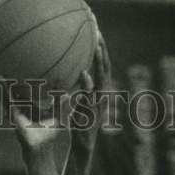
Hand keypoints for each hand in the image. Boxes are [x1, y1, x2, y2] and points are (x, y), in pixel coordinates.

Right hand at [0, 64, 66, 154]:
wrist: (41, 147)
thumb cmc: (49, 134)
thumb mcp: (57, 115)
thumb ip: (61, 103)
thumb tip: (69, 91)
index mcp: (27, 104)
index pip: (19, 88)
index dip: (16, 77)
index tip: (13, 63)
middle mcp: (18, 105)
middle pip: (6, 87)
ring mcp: (13, 108)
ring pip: (0, 91)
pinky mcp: (11, 112)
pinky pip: (5, 97)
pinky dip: (0, 87)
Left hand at [69, 32, 111, 153]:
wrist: (83, 145)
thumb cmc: (78, 124)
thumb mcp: (78, 103)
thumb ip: (76, 90)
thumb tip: (68, 76)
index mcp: (100, 91)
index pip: (103, 65)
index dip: (101, 49)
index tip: (96, 31)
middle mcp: (102, 94)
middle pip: (106, 66)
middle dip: (103, 48)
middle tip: (98, 29)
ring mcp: (99, 102)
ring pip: (103, 77)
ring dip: (100, 61)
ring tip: (96, 45)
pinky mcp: (92, 110)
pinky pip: (91, 94)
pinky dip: (88, 83)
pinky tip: (83, 73)